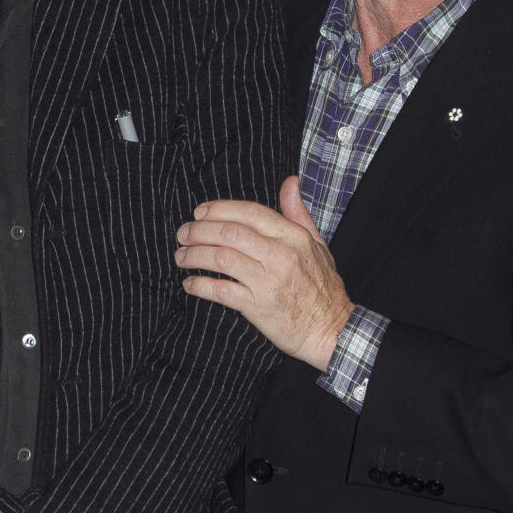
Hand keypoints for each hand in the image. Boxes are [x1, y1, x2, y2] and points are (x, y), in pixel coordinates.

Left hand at [175, 174, 353, 369]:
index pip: (249, 213)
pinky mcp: (258, 306)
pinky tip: (189, 283)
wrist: (331, 330)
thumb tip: (290, 182)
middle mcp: (280, 255)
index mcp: (293, 236)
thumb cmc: (323, 287)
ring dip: (194, 255)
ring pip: (221, 258)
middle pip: (229, 233)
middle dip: (199, 230)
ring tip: (181, 256)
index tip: (199, 212)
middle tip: (183, 234)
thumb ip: (298, 213)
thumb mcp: (317, 244)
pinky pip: (221, 291)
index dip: (219, 209)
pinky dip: (200, 285)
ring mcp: (268, 281)